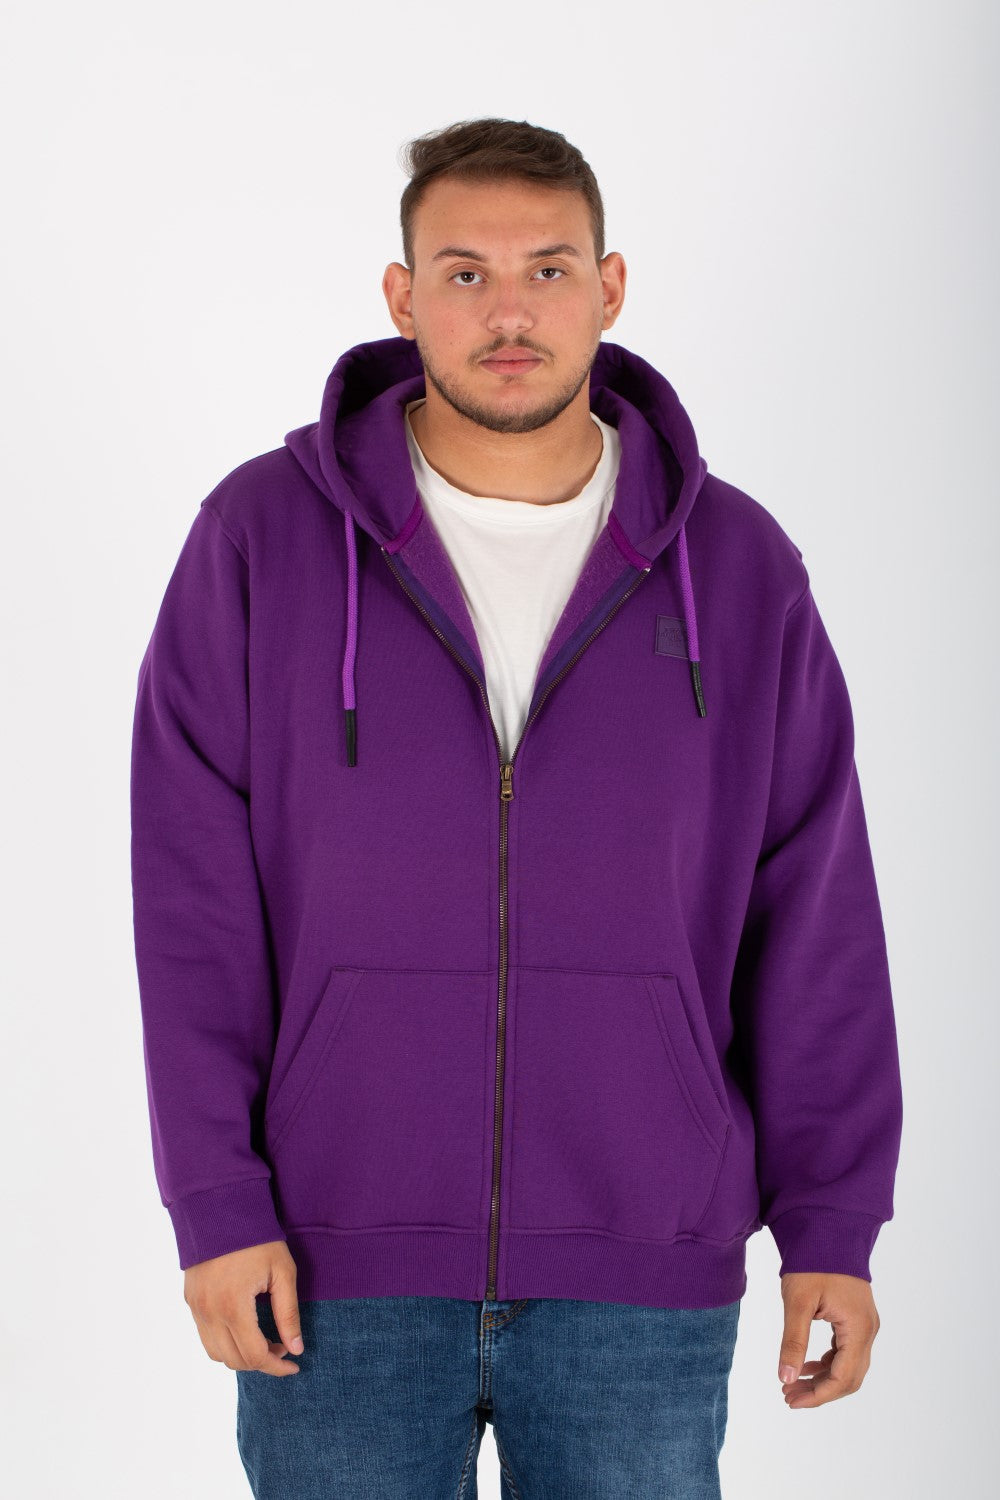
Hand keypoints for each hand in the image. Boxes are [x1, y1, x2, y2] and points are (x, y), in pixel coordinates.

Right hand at [184, 1239, 303, 1376]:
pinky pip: (205, 1336)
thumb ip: (288, 1314)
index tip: (294, 1365)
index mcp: (233, 1306)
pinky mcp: (190, 1301)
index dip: (277, 1366)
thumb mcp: (282, 1272)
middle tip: (282, 1347)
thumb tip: (296, 1348)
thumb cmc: (257, 1238)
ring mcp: (196, 1308)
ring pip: (216, 1353)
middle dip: (262, 1362)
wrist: (221, 1208)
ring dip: (241, 1356)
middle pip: (235, 1361)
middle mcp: (209, 1312)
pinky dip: (225, 1343)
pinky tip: (245, 1328)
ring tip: (264, 1339)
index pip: (255, 1355)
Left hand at [777, 1272, 880, 1407]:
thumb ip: (793, 1341)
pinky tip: (805, 1365)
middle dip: (819, 1391)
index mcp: (858, 1328)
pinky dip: (827, 1363)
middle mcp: (868, 1329)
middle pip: (849, 1377)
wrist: (828, 1228)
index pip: (842, 1378)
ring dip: (822, 1379)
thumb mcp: (797, 1302)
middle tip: (788, 1396)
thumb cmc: (813, 1261)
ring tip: (792, 1383)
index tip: (790, 1400)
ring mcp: (865, 1324)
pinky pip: (846, 1351)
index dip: (817, 1396)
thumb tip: (785, 1378)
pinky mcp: (856, 1317)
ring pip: (848, 1366)